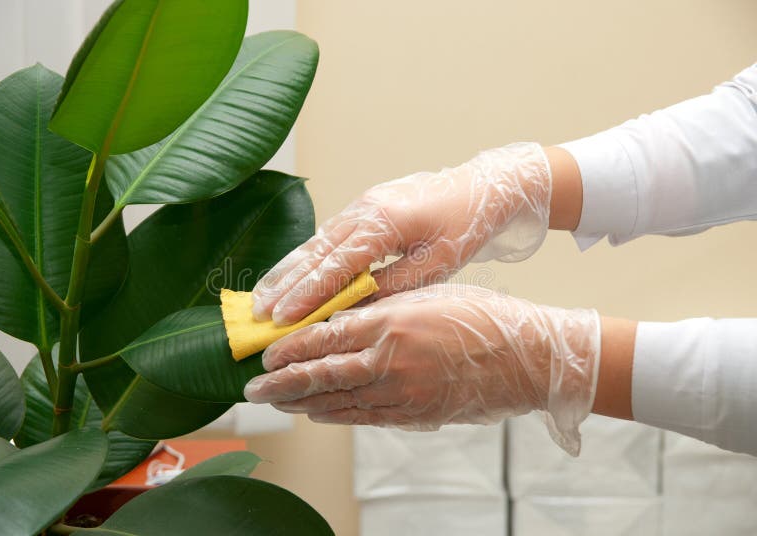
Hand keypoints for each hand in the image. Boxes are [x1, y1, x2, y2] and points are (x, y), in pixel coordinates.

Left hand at [244, 285, 599, 455]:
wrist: (526, 357)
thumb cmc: (480, 318)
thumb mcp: (426, 297)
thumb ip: (379, 309)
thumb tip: (335, 322)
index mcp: (390, 320)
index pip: (324, 338)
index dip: (289, 350)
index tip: (266, 356)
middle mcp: (390, 359)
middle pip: (320, 376)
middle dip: (280, 385)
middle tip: (254, 390)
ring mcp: (402, 392)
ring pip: (337, 401)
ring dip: (302, 404)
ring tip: (277, 402)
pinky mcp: (415, 414)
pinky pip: (364, 418)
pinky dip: (336, 415)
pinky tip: (317, 413)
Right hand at [251, 143, 551, 324]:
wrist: (482, 187)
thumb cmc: (465, 227)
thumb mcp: (436, 265)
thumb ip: (393, 286)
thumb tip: (351, 312)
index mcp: (385, 222)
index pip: (336, 266)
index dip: (305, 296)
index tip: (280, 321)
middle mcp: (365, 209)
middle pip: (315, 252)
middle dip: (283, 285)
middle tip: (255, 314)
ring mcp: (362, 205)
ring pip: (315, 243)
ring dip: (287, 271)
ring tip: (259, 297)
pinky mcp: (364, 207)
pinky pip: (327, 237)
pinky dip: (306, 259)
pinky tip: (288, 276)